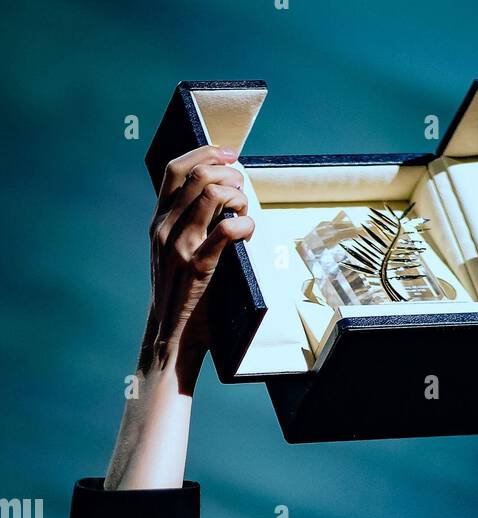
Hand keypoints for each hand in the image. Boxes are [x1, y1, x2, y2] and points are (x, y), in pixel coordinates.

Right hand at [140, 145, 254, 382]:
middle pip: (197, 175)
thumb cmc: (181, 296)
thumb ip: (187, 227)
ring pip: (211, 195)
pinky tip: (249, 231)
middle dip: (228, 173)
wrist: (171, 336)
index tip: (229, 153)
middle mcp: (164, 229)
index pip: (175, 169)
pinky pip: (226, 231)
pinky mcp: (198, 267)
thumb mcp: (174, 254)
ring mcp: (179, 247)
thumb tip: (218, 199)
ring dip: (238, 196)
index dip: (204, 152)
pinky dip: (245, 224)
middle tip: (243, 186)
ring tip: (245, 211)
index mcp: (158, 222)